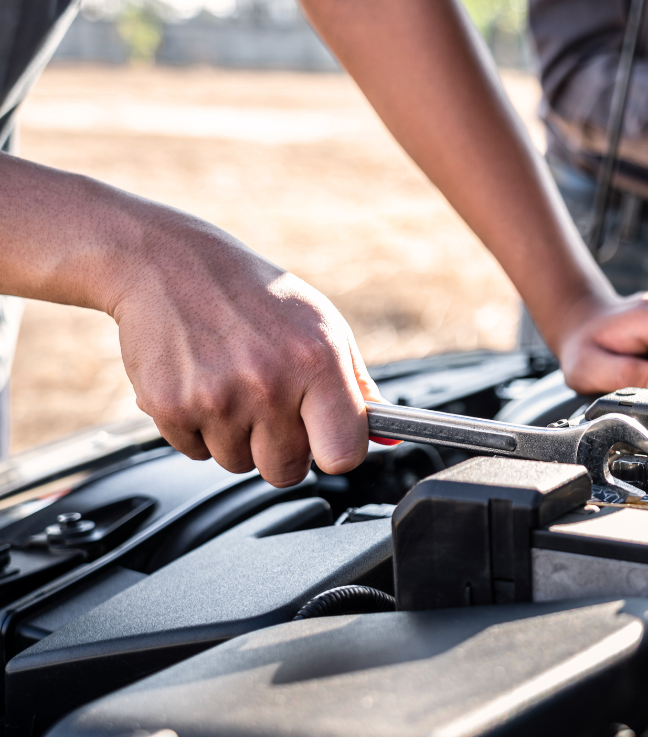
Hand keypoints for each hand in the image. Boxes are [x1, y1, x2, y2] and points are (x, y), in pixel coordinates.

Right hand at [109, 212, 379, 486]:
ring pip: (238, 463)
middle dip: (281, 448)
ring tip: (232, 385)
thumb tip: (388, 438)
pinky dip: (199, 428)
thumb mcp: (323, 328)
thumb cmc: (257, 297)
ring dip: (237, 437)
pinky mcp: (171, 407)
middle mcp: (269, 384)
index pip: (342, 455)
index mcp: (317, 363)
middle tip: (269, 404)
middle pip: (286, 471)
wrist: (170, 264)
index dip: (335, 452)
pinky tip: (201, 384)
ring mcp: (217, 399)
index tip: (326, 439)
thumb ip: (357, 388)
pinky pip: (196, 452)